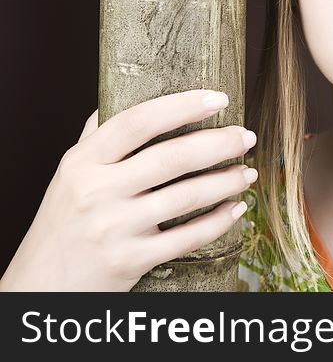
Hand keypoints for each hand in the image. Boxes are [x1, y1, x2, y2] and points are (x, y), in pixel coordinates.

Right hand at [0, 89, 257, 290]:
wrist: (40, 285)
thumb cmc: (65, 222)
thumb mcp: (70, 174)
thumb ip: (97, 135)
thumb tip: (124, 92)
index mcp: (83, 162)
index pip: (138, 121)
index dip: (182, 106)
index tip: (220, 98)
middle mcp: (96, 191)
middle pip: (171, 157)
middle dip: (219, 144)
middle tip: (247, 137)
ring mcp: (113, 228)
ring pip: (186, 196)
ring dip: (226, 181)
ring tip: (248, 172)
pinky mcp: (130, 261)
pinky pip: (187, 238)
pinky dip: (218, 221)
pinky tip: (236, 209)